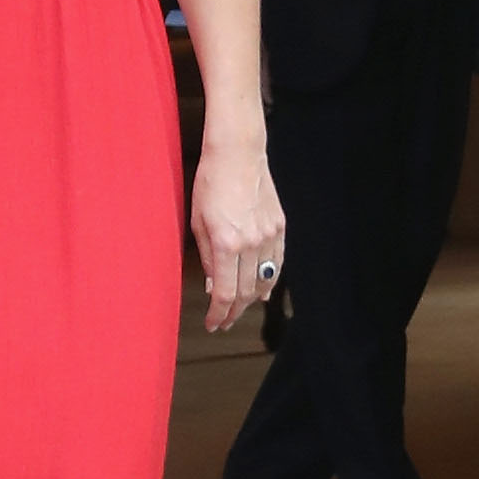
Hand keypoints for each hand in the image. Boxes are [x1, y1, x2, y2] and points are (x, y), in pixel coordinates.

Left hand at [192, 142, 284, 333]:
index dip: (218, 314)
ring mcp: (269, 235)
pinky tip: (262, 291)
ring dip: (251, 300)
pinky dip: (269, 280)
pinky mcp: (280, 227)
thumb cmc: (210, 184)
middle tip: (223, 321)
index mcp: (226, 243)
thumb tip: (214, 287)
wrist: (237, 154)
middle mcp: (251, 243)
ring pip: (264, 280)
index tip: (212, 324)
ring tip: (239, 310)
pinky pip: (277, 262)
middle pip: (246, 292)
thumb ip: (207, 258)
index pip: (225, 293)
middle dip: (233, 312)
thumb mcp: (198, 223)